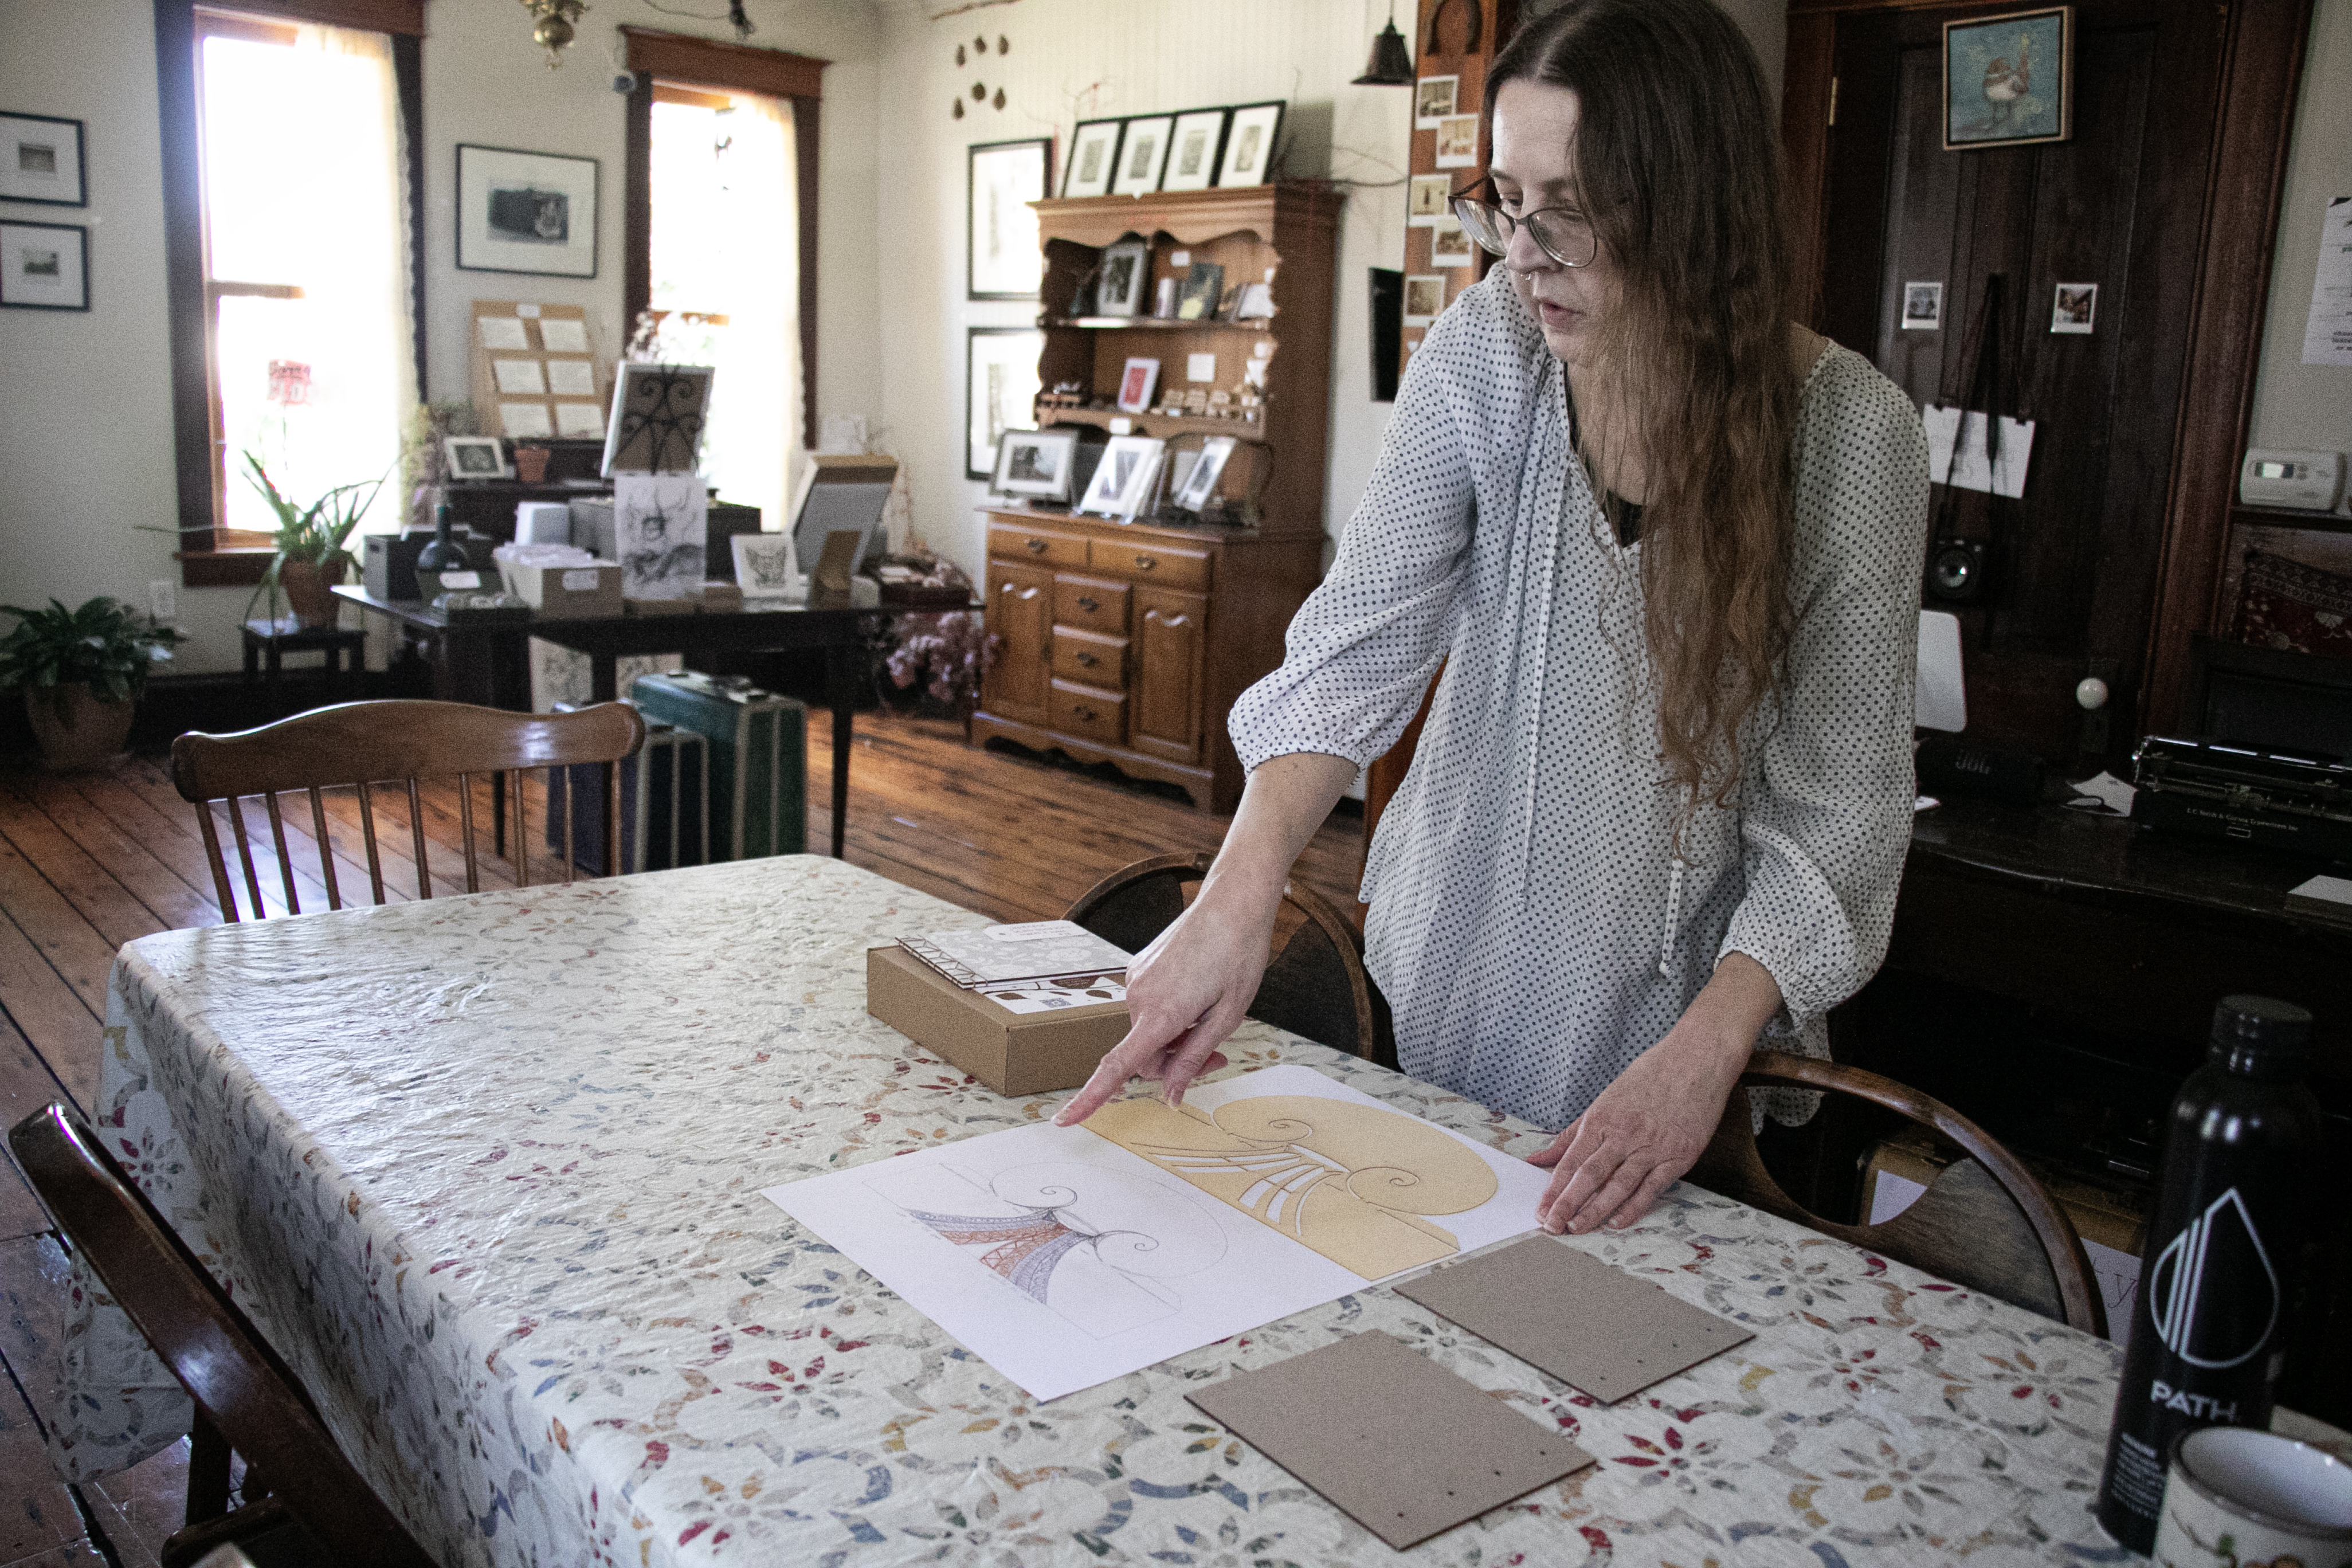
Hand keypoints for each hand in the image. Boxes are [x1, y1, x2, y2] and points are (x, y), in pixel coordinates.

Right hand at [1051, 886, 1276, 1125]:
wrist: (1232, 904)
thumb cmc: (1238, 957)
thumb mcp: (1226, 1017)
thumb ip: (1193, 1059)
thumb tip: (1171, 1097)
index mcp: (1161, 1012)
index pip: (1117, 1065)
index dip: (1090, 1098)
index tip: (1063, 1120)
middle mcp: (1138, 996)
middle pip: (1143, 1055)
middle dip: (1172, 1065)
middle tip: (1215, 1056)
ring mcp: (1135, 979)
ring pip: (1145, 1032)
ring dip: (1173, 1038)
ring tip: (1209, 1018)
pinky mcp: (1138, 967)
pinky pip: (1147, 1007)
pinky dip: (1167, 1015)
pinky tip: (1195, 996)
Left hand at [1526, 953, 1779, 1233]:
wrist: (1695, 1061)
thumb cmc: (1648, 1078)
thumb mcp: (1603, 1100)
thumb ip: (1570, 1134)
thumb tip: (1538, 1158)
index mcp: (1601, 1120)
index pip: (1570, 1161)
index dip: (1554, 1189)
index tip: (1541, 1210)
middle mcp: (1623, 1135)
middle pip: (1589, 1175)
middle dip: (1568, 1203)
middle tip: (1551, 1226)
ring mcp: (1651, 1147)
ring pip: (1618, 1185)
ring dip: (1596, 1210)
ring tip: (1577, 1229)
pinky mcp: (1677, 1156)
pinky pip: (1651, 1188)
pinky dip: (1634, 1207)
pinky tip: (1617, 1223)